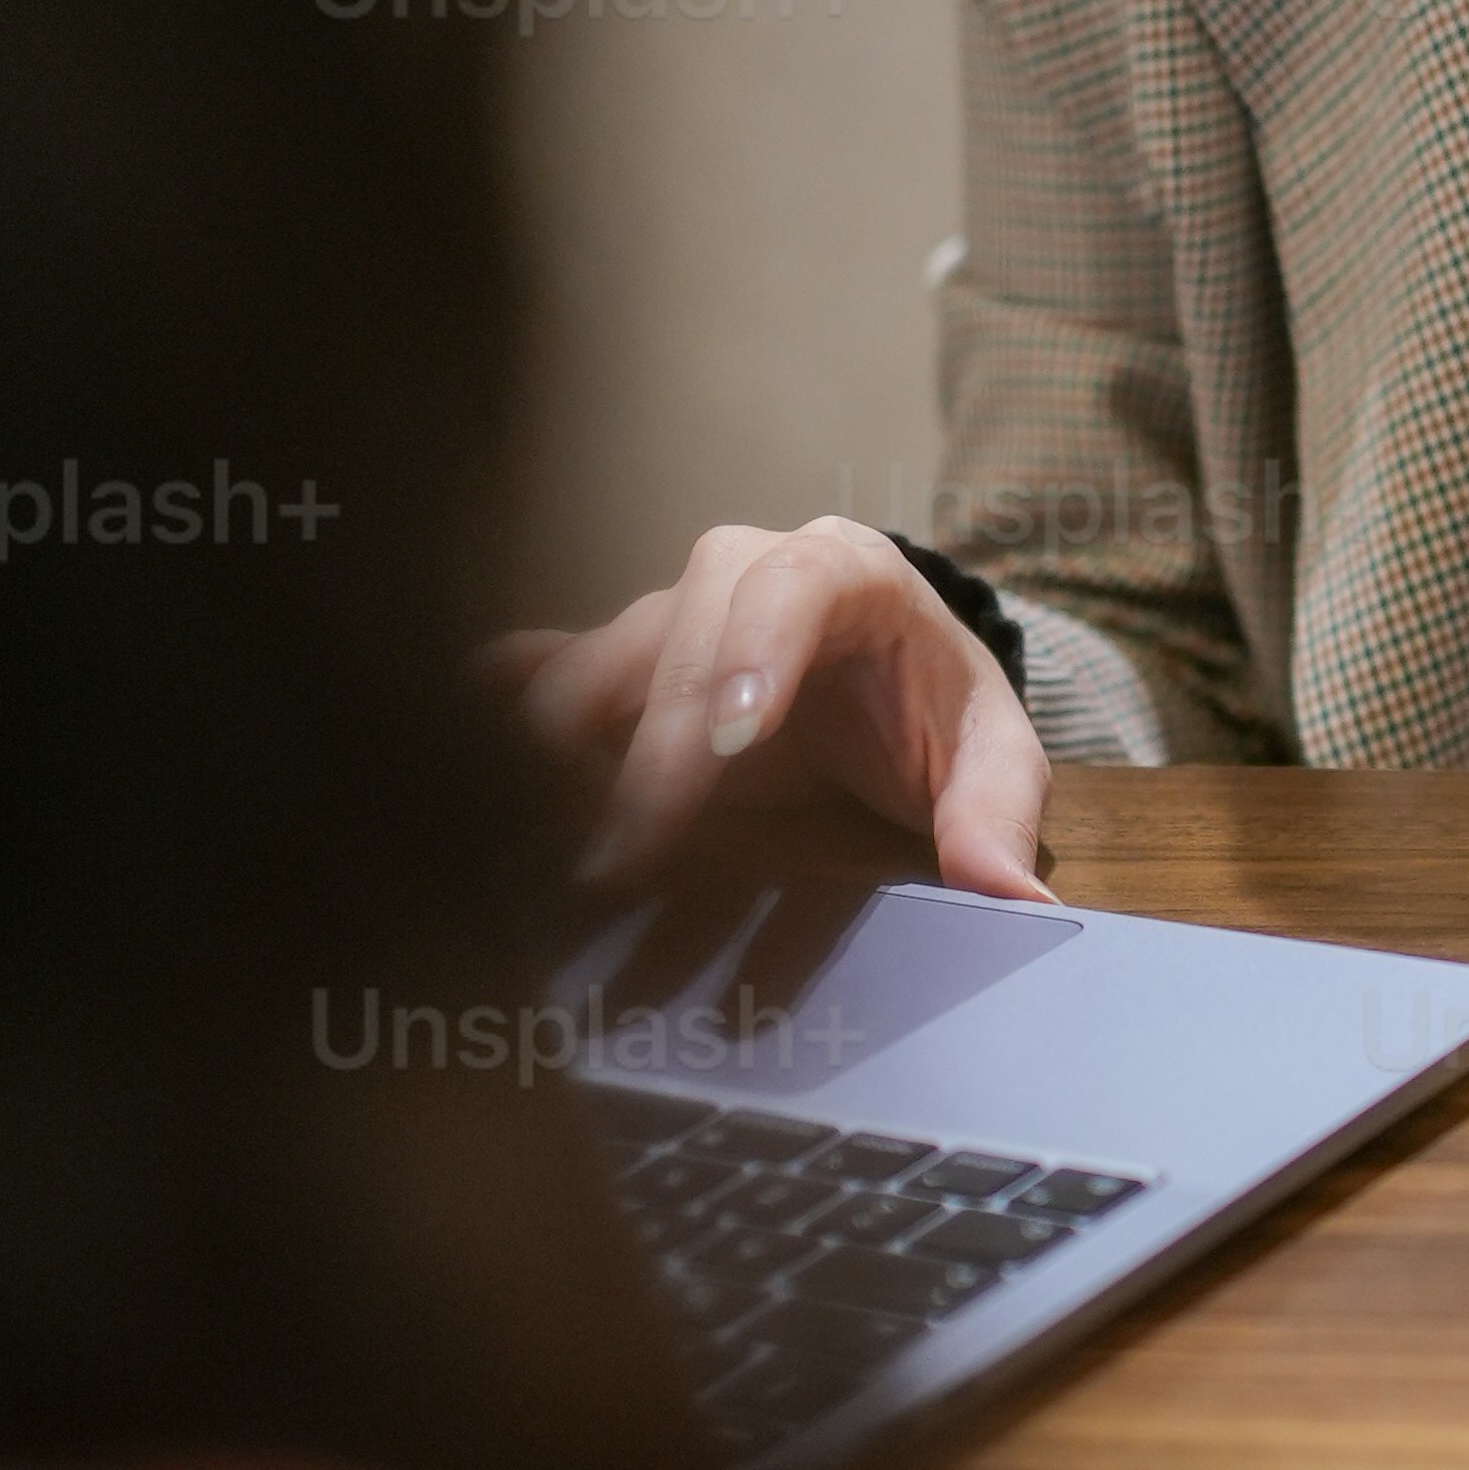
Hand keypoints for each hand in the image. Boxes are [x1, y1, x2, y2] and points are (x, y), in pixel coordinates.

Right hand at [496, 519, 1055, 904]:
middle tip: (625, 858)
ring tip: (529, 832)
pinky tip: (455, 746)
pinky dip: (505, 704)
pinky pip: (547, 665)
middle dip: (652, 749)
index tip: (732, 742)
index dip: (755, 652)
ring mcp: (669, 613)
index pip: (796, 585)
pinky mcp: (620, 660)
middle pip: (681, 635)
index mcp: (848, 571)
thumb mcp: (991, 759)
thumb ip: (998, 815)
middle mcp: (745, 572)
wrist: (891, 685)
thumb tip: (1013, 898)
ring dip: (564, 743)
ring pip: (602, 656)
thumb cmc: (938, 714)